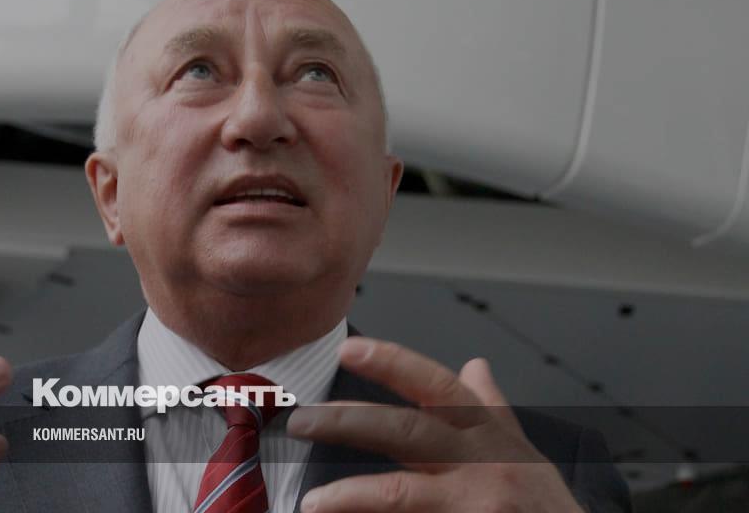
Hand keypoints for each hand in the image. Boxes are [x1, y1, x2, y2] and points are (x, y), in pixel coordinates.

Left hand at [287, 337, 582, 511]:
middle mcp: (481, 465)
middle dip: (348, 424)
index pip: (437, 385)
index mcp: (487, 434)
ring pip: (400, 494)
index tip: (351, 349)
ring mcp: (475, 506)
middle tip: (302, 422)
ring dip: (350, 495)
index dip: (394, 363)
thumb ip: (492, 409)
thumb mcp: (524, 451)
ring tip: (312, 501)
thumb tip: (474, 365)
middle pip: (405, 433)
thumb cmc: (544, 507)